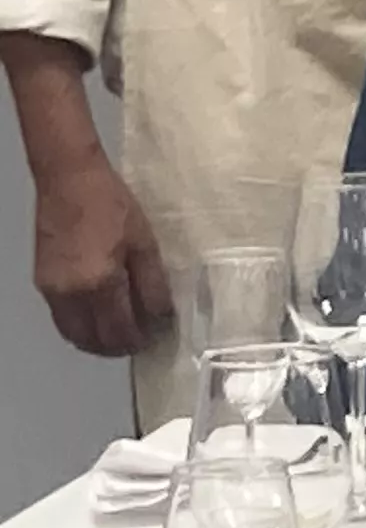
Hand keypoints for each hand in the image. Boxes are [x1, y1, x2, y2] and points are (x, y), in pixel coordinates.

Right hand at [31, 147, 167, 359]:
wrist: (69, 181)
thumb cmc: (113, 206)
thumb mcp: (145, 243)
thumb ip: (153, 284)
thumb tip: (161, 316)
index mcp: (100, 283)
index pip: (120, 330)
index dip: (139, 339)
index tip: (156, 337)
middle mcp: (71, 294)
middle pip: (92, 340)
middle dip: (117, 346)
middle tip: (140, 340)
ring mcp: (51, 290)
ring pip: (73, 334)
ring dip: (96, 341)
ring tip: (121, 333)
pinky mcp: (42, 283)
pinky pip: (62, 318)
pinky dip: (81, 326)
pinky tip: (99, 316)